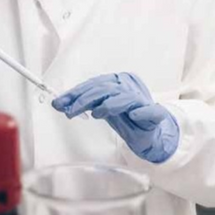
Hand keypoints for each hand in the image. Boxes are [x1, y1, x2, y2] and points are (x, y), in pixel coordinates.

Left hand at [52, 72, 179, 162]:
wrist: (148, 133)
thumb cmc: (124, 118)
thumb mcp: (100, 109)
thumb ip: (83, 104)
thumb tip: (58, 103)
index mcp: (117, 82)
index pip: (94, 84)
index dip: (75, 93)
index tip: (58, 103)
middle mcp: (129, 87)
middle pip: (105, 88)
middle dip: (84, 99)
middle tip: (70, 112)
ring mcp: (143, 100)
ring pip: (125, 97)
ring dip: (108, 105)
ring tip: (95, 114)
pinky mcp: (155, 114)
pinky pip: (151, 111)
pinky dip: (142, 112)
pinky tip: (134, 115)